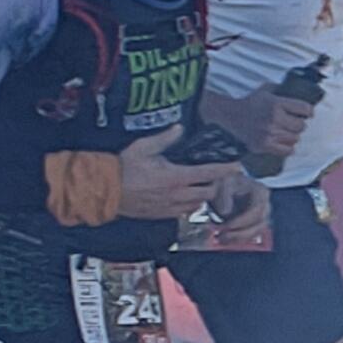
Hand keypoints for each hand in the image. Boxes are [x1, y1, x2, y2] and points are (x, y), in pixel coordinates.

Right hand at [116, 138, 239, 222]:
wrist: (105, 190)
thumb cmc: (123, 166)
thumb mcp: (144, 147)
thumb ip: (165, 138)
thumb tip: (180, 128)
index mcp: (175, 177)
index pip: (208, 173)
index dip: (225, 170)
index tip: (237, 167)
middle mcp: (177, 195)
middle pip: (209, 193)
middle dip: (216, 185)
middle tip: (216, 176)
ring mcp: (170, 208)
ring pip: (198, 205)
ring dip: (203, 196)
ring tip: (201, 186)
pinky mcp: (162, 215)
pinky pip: (184, 213)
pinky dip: (189, 205)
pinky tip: (185, 196)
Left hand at [199, 176, 273, 246]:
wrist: (225, 185)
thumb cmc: (225, 182)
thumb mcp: (223, 183)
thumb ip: (224, 196)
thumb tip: (226, 212)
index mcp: (261, 193)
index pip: (257, 211)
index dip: (242, 221)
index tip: (227, 226)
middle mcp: (265, 206)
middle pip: (259, 225)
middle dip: (240, 234)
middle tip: (222, 236)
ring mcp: (261, 216)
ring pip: (255, 233)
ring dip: (238, 239)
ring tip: (220, 239)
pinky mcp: (254, 225)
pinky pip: (249, 235)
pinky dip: (237, 239)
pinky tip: (223, 239)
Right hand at [206, 89, 316, 166]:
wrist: (231, 115)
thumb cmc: (251, 102)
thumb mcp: (267, 91)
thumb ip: (282, 92)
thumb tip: (300, 90)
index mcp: (276, 103)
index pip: (305, 109)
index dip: (308, 112)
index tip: (308, 114)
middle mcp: (274, 119)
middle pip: (301, 126)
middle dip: (298, 124)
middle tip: (292, 123)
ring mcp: (269, 134)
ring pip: (295, 138)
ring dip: (292, 135)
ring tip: (285, 131)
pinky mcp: (264, 146)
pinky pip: (287, 150)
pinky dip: (288, 147)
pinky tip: (283, 142)